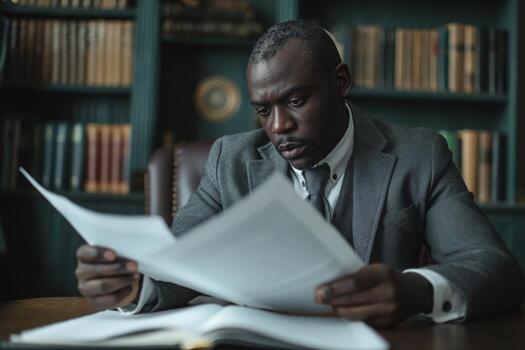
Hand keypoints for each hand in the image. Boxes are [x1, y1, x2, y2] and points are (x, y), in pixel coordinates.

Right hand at [75, 244, 140, 309]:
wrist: (112, 279)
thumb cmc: (113, 261)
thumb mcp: (113, 252)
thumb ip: (117, 250)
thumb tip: (130, 252)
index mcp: (83, 255)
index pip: (85, 253)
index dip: (98, 254)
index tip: (113, 255)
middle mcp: (81, 272)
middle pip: (98, 270)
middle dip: (118, 268)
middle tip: (133, 266)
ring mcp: (85, 288)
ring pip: (104, 286)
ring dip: (122, 280)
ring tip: (134, 276)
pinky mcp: (94, 301)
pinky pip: (111, 298)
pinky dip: (123, 292)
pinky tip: (130, 286)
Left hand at [315, 264, 432, 326]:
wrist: (415, 293)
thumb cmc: (389, 278)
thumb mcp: (377, 269)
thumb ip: (358, 275)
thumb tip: (331, 284)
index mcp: (383, 274)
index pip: (354, 282)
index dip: (335, 287)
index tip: (321, 289)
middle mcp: (388, 292)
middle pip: (353, 299)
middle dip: (332, 299)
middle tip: (319, 297)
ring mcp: (389, 310)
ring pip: (356, 313)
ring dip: (339, 309)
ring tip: (329, 304)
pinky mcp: (388, 323)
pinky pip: (363, 321)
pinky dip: (350, 316)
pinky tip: (343, 310)